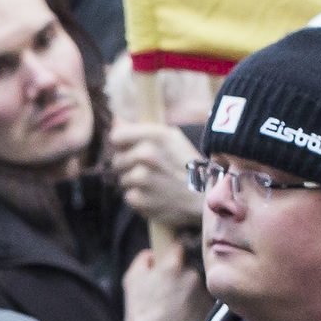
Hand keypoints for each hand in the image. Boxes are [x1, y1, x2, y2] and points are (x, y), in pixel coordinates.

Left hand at [106, 108, 202, 235]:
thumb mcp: (171, 139)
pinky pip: (128, 197)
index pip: (116, 137)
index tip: (129, 150)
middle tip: (150, 172)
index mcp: (155, 136)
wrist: (205, 198)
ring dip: (134, 184)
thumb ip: (140, 130)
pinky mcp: (140, 199)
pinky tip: (156, 197)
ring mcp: (142, 178)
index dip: (122, 145)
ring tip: (155, 185)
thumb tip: (115, 121)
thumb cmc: (187, 165)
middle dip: (129, 166)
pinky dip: (139, 199)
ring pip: (122, 180)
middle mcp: (147, 155)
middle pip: (117, 160)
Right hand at [117, 239, 209, 320]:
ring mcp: (205, 293)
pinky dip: (199, 307)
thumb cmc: (140, 314)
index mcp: (172, 265)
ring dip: (192, 292)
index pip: (179, 246)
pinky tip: (187, 318)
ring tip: (178, 309)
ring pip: (200, 286)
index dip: (174, 253)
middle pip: (191, 267)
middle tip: (171, 291)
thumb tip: (153, 253)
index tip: (172, 259)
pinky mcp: (213, 310)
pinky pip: (207, 302)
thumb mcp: (131, 280)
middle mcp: (193, 275)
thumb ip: (143, 259)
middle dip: (183, 276)